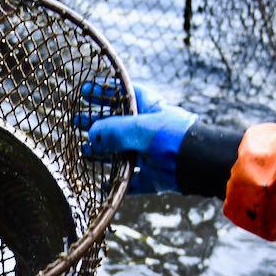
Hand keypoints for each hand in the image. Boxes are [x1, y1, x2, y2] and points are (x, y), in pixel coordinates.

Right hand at [76, 80, 197, 192]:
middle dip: (96, 123)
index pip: (123, 94)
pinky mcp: (154, 176)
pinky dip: (118, 183)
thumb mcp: (138, 128)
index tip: (84, 90)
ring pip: (121, 153)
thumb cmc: (172, 138)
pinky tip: (102, 185)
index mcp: (148, 109)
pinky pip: (132, 181)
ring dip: (102, 153)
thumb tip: (91, 135)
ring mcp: (151, 153)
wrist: (200, 165)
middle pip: (116, 124)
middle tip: (75, 122)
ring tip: (84, 152)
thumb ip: (112, 131)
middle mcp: (148, 130)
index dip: (104, 90)